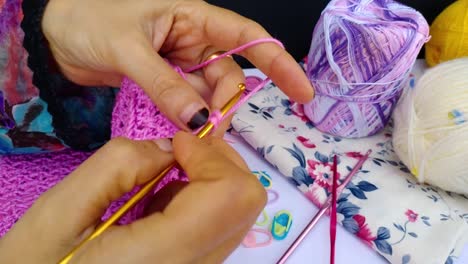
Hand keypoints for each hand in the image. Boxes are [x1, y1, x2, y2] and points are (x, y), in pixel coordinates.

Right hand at [0, 132, 265, 262]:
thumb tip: (170, 147)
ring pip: (238, 212)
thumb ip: (120, 164)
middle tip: (176, 151)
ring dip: (209, 178)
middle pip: (244, 201)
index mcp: (164, 256)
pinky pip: (220, 224)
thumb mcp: (61, 211)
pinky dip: (201, 199)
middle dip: (216, 161)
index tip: (175, 144)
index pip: (230, 193)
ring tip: (162, 179)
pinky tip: (161, 202)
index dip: (210, 155)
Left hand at [42, 0, 313, 132]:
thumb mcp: (127, 48)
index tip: (302, 91)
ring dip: (204, 114)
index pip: (247, 37)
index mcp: (193, 17)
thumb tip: (198, 117)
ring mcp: (180, 63)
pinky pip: (187, 102)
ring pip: (208, 94)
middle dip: (225, 102)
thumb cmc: (88, 19)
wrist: (56, 35)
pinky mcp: (165, 82)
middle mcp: (193, 40)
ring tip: (189, 131)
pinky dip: (186, 118)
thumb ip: (164, 83)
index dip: (278, 62)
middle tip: (207, 128)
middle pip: (228, 75)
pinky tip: (178, 127)